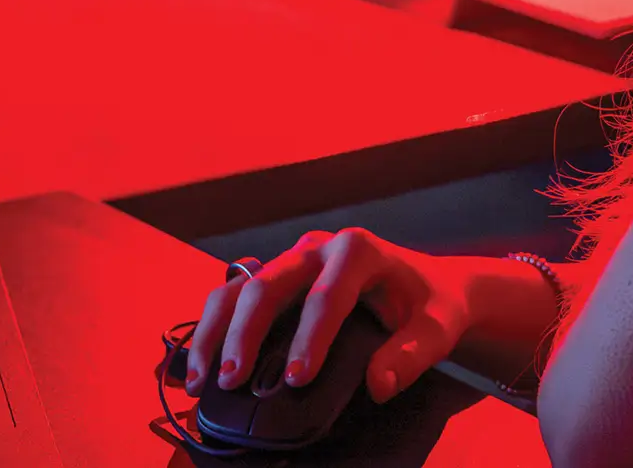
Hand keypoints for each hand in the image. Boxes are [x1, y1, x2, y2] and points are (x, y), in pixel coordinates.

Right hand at [185, 228, 471, 404]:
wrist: (426, 286)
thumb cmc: (432, 306)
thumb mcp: (438, 327)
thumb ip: (413, 353)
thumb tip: (378, 385)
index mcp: (357, 250)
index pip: (327, 296)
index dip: (310, 338)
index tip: (298, 380)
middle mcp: (316, 248)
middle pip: (267, 285)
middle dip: (244, 334)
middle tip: (231, 382)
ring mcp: (291, 261)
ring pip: (238, 287)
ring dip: (214, 333)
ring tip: (199, 382)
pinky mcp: (276, 278)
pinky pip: (234, 296)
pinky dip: (212, 330)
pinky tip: (195, 368)